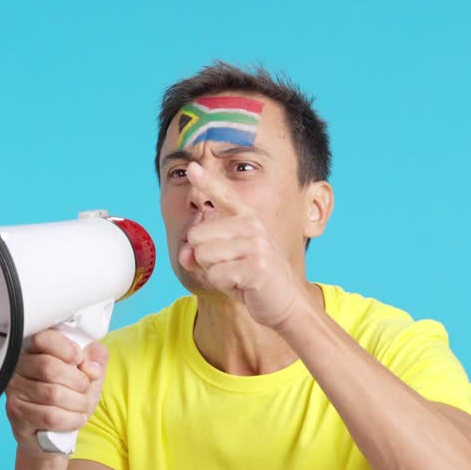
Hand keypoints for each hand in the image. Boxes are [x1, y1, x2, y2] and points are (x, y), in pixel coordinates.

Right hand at [4, 328, 107, 458]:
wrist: (54, 436)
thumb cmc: (68, 402)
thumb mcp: (88, 377)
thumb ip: (95, 362)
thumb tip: (94, 360)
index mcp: (34, 351)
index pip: (43, 339)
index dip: (67, 349)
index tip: (80, 360)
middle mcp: (19, 369)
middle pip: (50, 367)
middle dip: (78, 381)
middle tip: (85, 389)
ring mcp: (15, 392)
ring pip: (53, 394)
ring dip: (78, 403)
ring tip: (82, 407)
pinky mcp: (17, 415)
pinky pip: (50, 416)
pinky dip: (71, 419)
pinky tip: (75, 419)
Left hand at [181, 162, 309, 329]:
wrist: (287, 303)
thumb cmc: (253, 279)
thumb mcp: (224, 262)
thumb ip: (200, 253)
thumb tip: (184, 253)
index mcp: (246, 218)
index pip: (223, 194)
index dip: (206, 181)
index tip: (191, 166)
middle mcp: (252, 225)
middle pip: (196, 235)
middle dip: (202, 258)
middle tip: (227, 267)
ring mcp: (256, 245)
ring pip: (203, 255)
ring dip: (212, 272)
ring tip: (235, 276)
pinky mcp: (257, 267)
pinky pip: (215, 275)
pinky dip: (222, 285)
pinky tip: (242, 285)